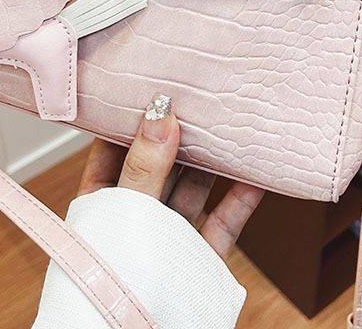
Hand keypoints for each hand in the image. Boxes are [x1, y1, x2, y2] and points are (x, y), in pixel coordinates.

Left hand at [77, 93, 263, 256]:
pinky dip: (241, 195)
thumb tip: (161, 114)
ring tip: (232, 120)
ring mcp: (170, 231)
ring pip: (194, 184)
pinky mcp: (199, 253)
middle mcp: (137, 211)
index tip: (154, 80)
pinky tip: (258, 171)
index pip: (116, 145)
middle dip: (180, 129)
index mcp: (103, 199)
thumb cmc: (111, 282)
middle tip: (202, 92)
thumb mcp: (125, 213)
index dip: (133, 114)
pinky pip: (224, 218)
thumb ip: (144, 166)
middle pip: (162, 159)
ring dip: (213, 156)